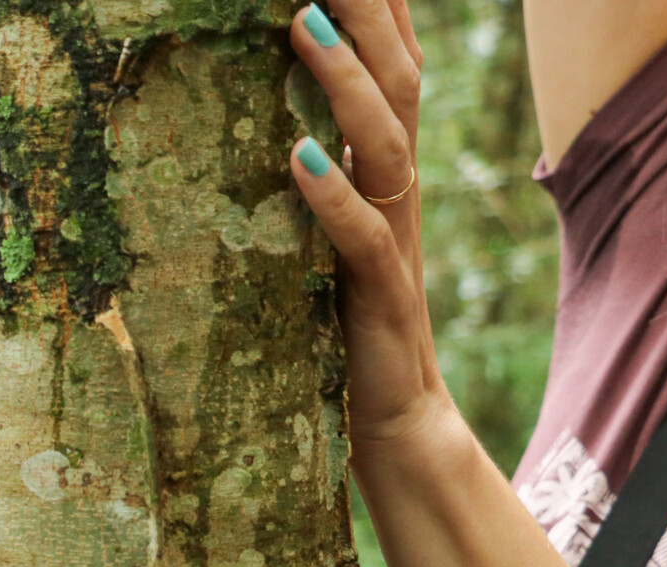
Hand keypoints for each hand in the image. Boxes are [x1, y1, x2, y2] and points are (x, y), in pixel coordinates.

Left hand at [287, 0, 455, 459]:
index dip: (381, 15)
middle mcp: (397, 199)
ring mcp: (394, 244)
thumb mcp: (323, 245)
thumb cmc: (343, 333)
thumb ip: (313, 188)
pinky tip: (300, 157)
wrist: (396, 426)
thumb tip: (267, 131)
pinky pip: (362, 238)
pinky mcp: (380, 299)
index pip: (392, 75)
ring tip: (303, 22)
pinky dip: (333, 195)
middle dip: (369, 18)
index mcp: (384, 179)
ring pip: (387, 145)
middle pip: (399, 87)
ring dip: (345, 82)